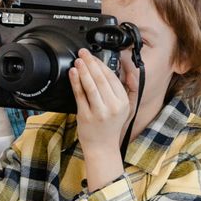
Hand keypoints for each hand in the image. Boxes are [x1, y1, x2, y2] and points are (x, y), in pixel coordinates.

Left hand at [70, 49, 133, 165]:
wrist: (102, 147)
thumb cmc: (110, 126)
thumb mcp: (124, 108)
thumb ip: (125, 90)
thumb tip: (127, 72)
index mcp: (123, 102)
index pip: (112, 78)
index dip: (101, 65)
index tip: (93, 56)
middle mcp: (112, 107)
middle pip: (101, 79)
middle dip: (91, 63)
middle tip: (83, 53)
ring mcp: (99, 112)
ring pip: (90, 86)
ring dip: (83, 70)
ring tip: (78, 61)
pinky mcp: (86, 116)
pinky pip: (80, 96)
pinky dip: (76, 83)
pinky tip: (73, 74)